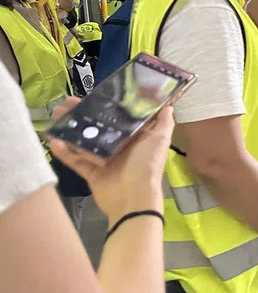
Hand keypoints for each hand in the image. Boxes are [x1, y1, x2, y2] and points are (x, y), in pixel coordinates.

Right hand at [47, 100, 171, 225]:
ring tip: (56, 115)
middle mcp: (119, 147)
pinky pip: (76, 160)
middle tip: (66, 103)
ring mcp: (104, 160)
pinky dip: (65, 152)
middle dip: (82, 114)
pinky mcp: (92, 173)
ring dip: (70, 128)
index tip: (91, 94)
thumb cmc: (147, 164)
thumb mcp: (160, 140)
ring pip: (84, 141)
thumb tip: (168, 106)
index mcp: (135, 137)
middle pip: (98, 127)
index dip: (105, 106)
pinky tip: (53, 140)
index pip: (118, 117)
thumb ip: (163, 123)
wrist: (134, 198)